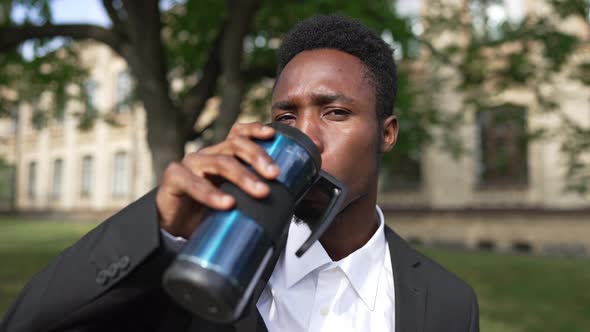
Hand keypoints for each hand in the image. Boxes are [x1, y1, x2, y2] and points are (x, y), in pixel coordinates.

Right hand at [156, 122, 279, 237]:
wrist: (175, 229)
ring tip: (261, 192)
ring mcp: (190, 164)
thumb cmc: (206, 212)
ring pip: (220, 162)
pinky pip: (193, 182)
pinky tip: (228, 203)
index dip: (254, 130)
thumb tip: (287, 202)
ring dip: (243, 176)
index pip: (238, 134)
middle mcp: (207, 155)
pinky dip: (212, 194)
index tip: (272, 135)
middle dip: (258, 157)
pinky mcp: (174, 178)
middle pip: (234, 145)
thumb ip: (251, 195)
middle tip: (274, 174)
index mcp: (222, 155)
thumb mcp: (234, 200)